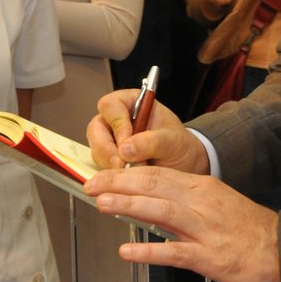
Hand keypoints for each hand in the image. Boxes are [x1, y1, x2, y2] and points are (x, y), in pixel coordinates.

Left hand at [84, 166, 280, 281]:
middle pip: (154, 186)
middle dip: (119, 183)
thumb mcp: (215, 203)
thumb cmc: (246, 228)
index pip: (157, 174)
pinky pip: (174, 252)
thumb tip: (147, 202)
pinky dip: (148, 251)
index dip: (125, 174)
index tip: (101, 176)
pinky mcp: (209, 256)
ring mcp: (205, 229)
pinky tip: (127, 251)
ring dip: (129, 206)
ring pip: (161, 211)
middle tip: (91, 185)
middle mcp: (201, 202)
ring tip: (102, 205)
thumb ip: (182, 201)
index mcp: (202, 187)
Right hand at [87, 89, 207, 171]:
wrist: (184, 164)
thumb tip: (125, 149)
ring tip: (135, 172)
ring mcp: (110, 140)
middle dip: (108, 150)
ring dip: (111, 165)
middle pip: (96, 129)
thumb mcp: (172, 141)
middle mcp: (116, 120)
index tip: (126, 143)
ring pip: (97, 150)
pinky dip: (112, 175)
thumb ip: (152, 141)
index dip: (116, 124)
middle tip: (123, 165)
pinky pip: (101, 166)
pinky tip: (129, 178)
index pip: (110, 106)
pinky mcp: (109, 159)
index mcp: (130, 103)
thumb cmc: (179, 145)